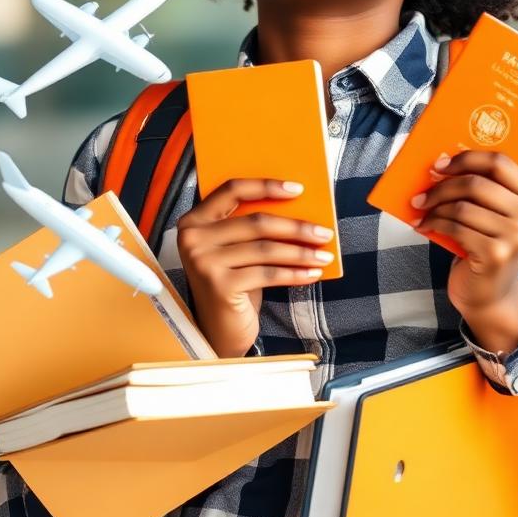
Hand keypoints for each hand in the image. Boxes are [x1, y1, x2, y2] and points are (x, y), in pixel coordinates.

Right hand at [176, 178, 334, 357]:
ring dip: (300, 252)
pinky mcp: (218, 285)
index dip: (266, 186)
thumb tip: (299, 208)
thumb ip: (250, 226)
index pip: (232, 189)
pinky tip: (312, 273)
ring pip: (265, 249)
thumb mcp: (236, 249)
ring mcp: (203, 262)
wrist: (217, 331)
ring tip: (324, 255)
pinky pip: (267, 274)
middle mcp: (193, 238)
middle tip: (324, 232)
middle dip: (296, 227)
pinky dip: (294, 273)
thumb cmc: (233, 283)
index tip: (298, 189)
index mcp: (195, 219)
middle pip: (255, 222)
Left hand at [411, 151, 517, 317]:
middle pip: (475, 183)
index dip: (466, 158)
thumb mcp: (494, 214)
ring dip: (434, 208)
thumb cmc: (487, 244)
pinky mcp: (497, 254)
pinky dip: (435, 224)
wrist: (492, 293)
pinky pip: (455, 227)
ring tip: (421, 212)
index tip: (440, 165)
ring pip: (462, 206)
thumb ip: (482, 188)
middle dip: (441, 186)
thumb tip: (440, 162)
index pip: (499, 162)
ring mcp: (517, 236)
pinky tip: (425, 226)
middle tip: (421, 193)